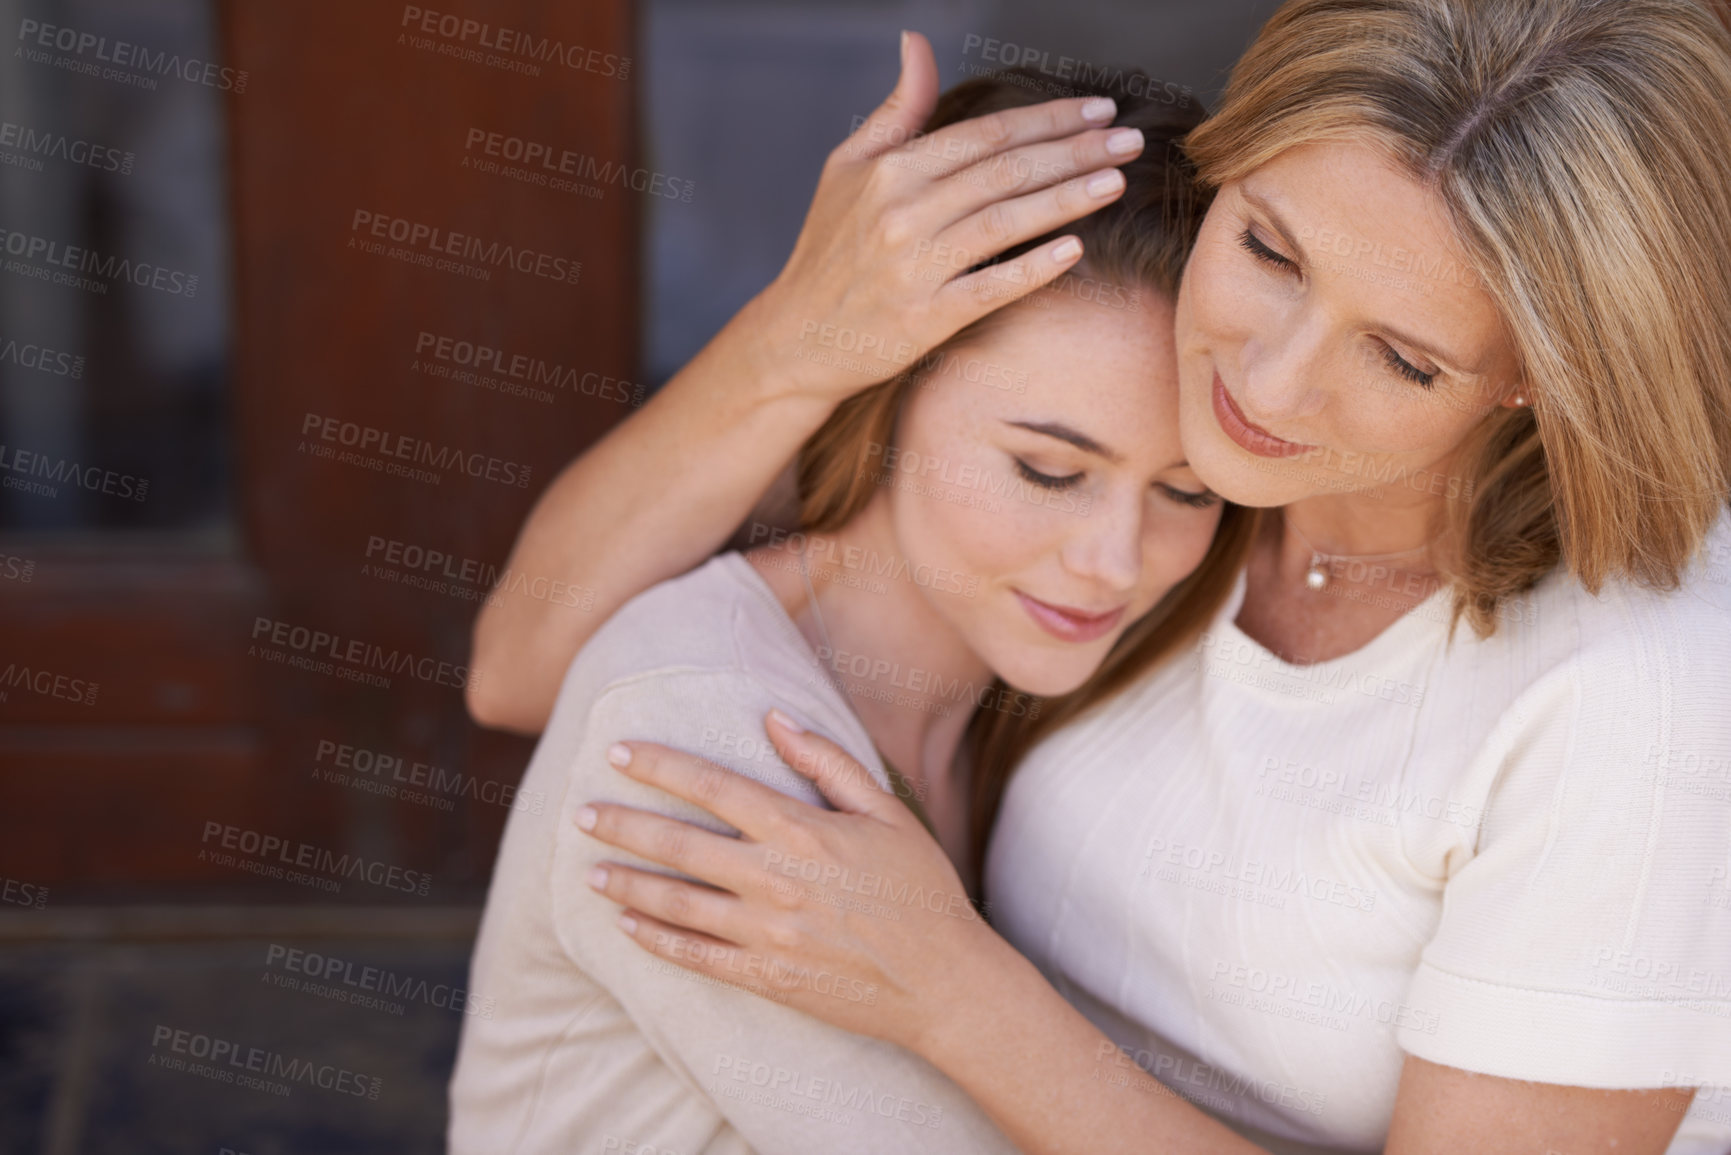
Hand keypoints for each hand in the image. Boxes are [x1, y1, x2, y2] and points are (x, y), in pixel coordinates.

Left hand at [576, 709, 1003, 1055]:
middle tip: (581, 812)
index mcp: (802, 831)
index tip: (619, 752)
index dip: (660, 765)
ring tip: (591, 869)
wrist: (945, 983)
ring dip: (626, 882)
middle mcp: (774, 880)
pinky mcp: (765, 978)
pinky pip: (694, 956)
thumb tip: (775, 718)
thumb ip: (828, 762)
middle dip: (622, 823)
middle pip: (678, 843)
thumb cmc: (922, 890)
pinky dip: (653, 939)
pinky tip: (625, 925)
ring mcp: (765, 934)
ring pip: (675, 903)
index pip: (713, 786)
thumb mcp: (888, 813)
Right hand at [743, 30, 1141, 404]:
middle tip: (1128, 140)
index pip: (986, 135)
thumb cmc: (828, 249)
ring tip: (1115, 181)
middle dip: (1075, 152)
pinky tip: (1076, 249)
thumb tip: (918, 43)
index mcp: (891, 172)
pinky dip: (1034, 267)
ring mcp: (916, 269)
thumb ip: (897, 109)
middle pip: (1007, 172)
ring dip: (1068, 199)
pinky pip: (992, 288)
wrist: (797, 336)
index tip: (1097, 110)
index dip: (1048, 119)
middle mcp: (904, 215)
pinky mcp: (926, 320)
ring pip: (1008, 223)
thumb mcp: (848, 167)